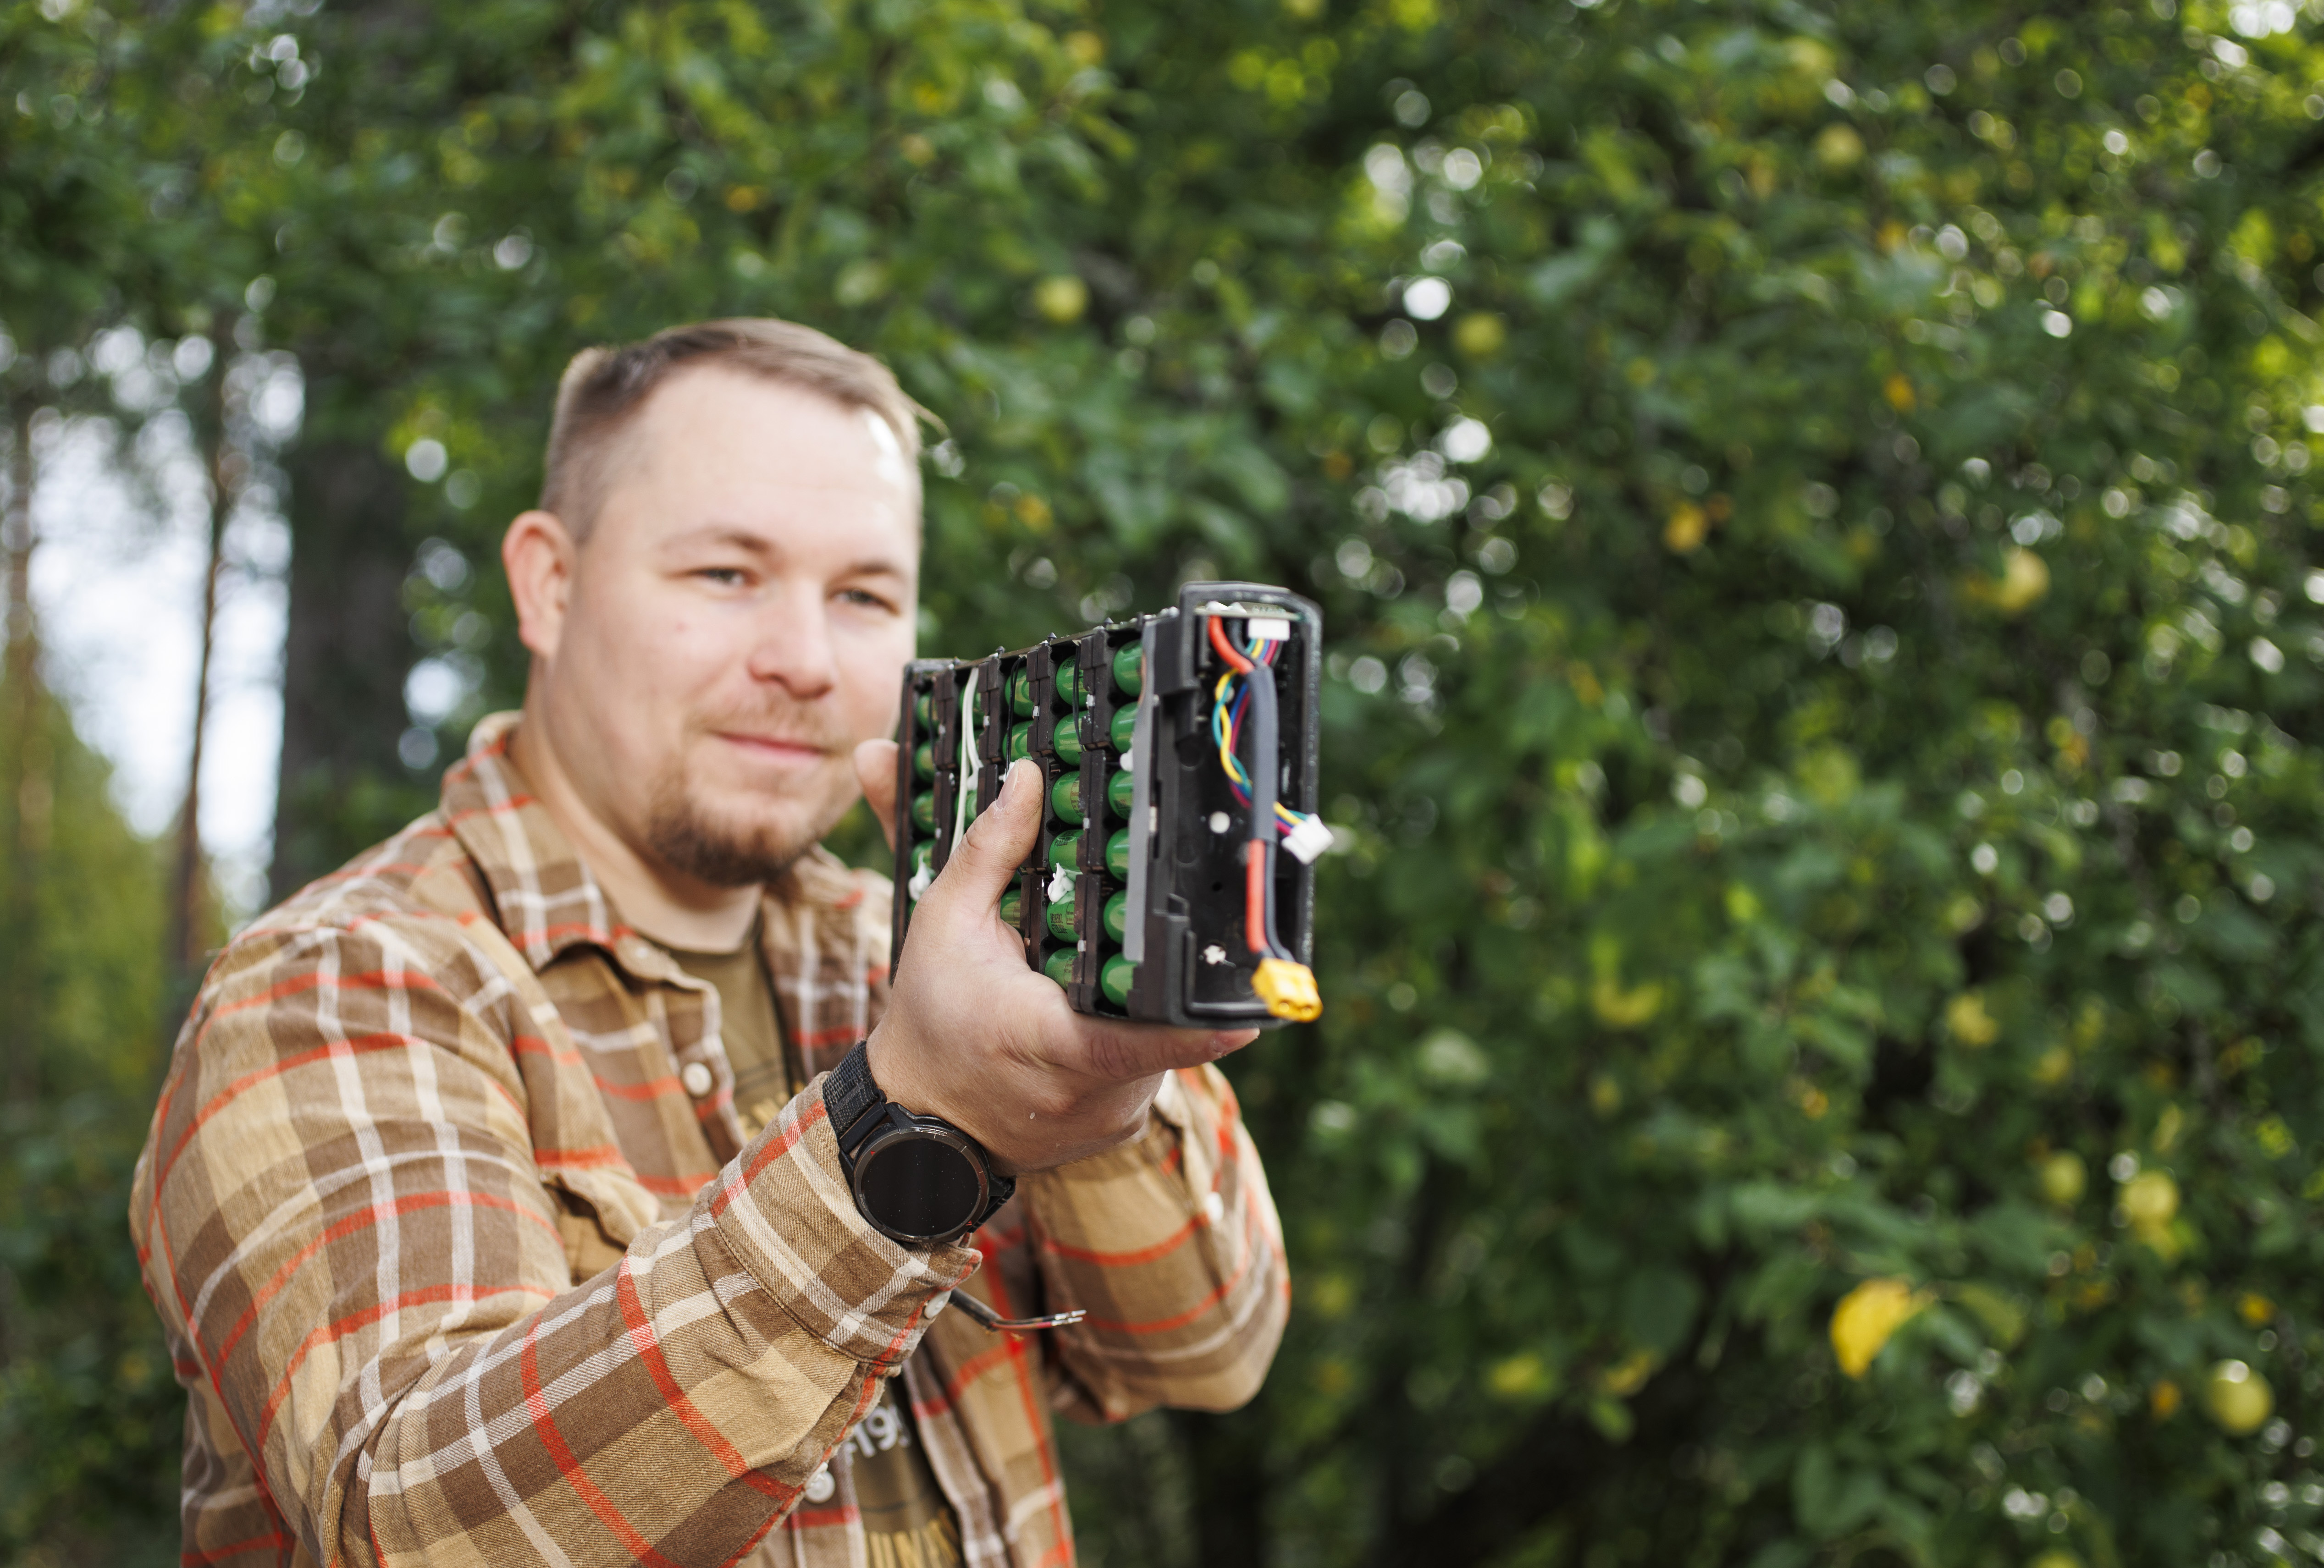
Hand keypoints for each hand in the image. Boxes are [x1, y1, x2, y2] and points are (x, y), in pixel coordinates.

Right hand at [850, 746, 1256, 1172]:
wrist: (920, 1120)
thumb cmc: (930, 1019)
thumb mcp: (945, 923)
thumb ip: (992, 850)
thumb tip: (1025, 777)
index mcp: (1045, 1039)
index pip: (1136, 1038)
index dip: (1195, 1030)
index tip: (1247, 1018)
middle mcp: (1088, 1091)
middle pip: (1161, 1021)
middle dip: (1157, 975)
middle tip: (1137, 939)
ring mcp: (1109, 1116)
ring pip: (1162, 1045)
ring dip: (1143, 1008)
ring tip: (1097, 979)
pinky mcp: (1117, 1127)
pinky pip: (1148, 1071)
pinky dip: (1133, 1042)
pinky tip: (1094, 1019)